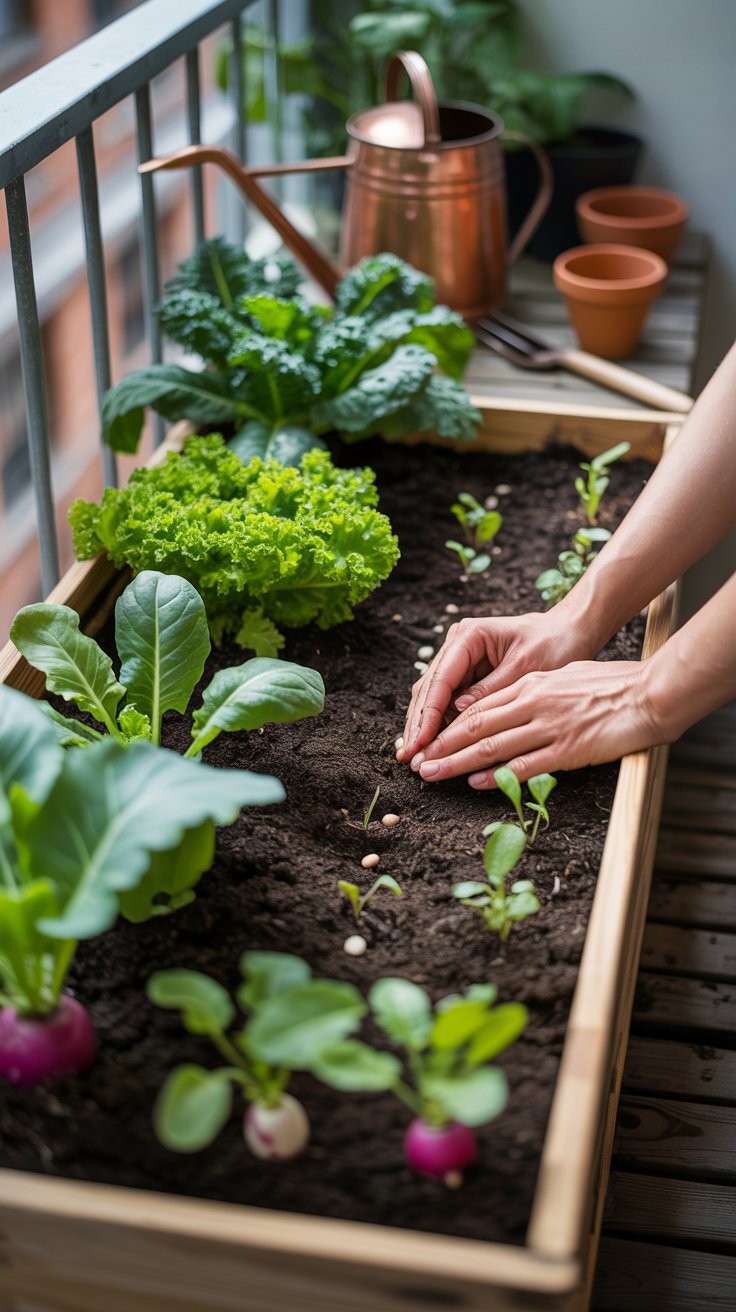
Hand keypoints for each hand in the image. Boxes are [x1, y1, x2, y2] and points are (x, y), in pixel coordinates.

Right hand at [397, 610, 595, 763]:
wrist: (570, 632)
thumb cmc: (554, 644)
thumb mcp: (526, 668)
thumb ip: (491, 690)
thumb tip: (457, 712)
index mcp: (470, 636)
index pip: (441, 679)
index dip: (428, 714)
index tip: (421, 741)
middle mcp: (458, 644)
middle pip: (429, 688)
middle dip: (418, 724)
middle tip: (409, 757)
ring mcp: (460, 658)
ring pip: (433, 696)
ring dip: (424, 726)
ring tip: (413, 756)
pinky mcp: (468, 673)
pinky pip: (449, 700)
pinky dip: (440, 722)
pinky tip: (431, 745)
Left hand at [407, 659, 662, 786]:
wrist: (647, 694)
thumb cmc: (611, 685)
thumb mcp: (565, 676)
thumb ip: (536, 689)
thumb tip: (514, 703)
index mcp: (532, 683)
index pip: (480, 705)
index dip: (451, 724)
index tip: (430, 739)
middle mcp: (533, 702)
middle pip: (476, 725)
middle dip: (442, 745)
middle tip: (418, 761)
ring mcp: (549, 726)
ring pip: (492, 745)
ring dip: (457, 762)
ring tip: (433, 774)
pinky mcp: (566, 749)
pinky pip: (524, 764)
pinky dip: (496, 774)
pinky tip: (474, 782)